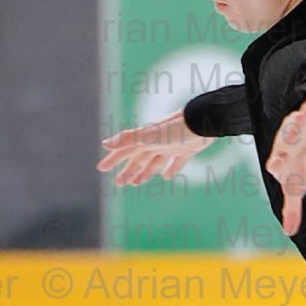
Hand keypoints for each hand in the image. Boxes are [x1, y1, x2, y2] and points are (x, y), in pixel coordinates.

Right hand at [98, 111, 213, 186]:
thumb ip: (128, 139)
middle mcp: (156, 142)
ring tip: (136, 183)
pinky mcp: (187, 150)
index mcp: (146, 139)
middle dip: (127, 170)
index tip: (101, 168)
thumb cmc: (176, 128)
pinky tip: (167, 177)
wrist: (204, 122)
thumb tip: (104, 143)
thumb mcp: (150, 136)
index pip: (125, 151)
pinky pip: (176, 162)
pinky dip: (171, 169)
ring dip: (145, 172)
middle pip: (138, 159)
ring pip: (154, 162)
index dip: (113, 159)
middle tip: (118, 183)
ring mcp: (172, 146)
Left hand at [265, 84, 305, 237]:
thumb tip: (291, 232)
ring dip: (298, 121)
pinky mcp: (304, 116)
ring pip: (295, 127)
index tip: (274, 170)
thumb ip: (292, 208)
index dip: (279, 168)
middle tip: (277, 160)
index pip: (282, 167)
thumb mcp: (294, 185)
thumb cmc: (295, 163)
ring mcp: (294, 130)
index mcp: (284, 162)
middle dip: (283, 153)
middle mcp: (286, 147)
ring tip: (300, 115)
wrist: (295, 134)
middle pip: (285, 150)